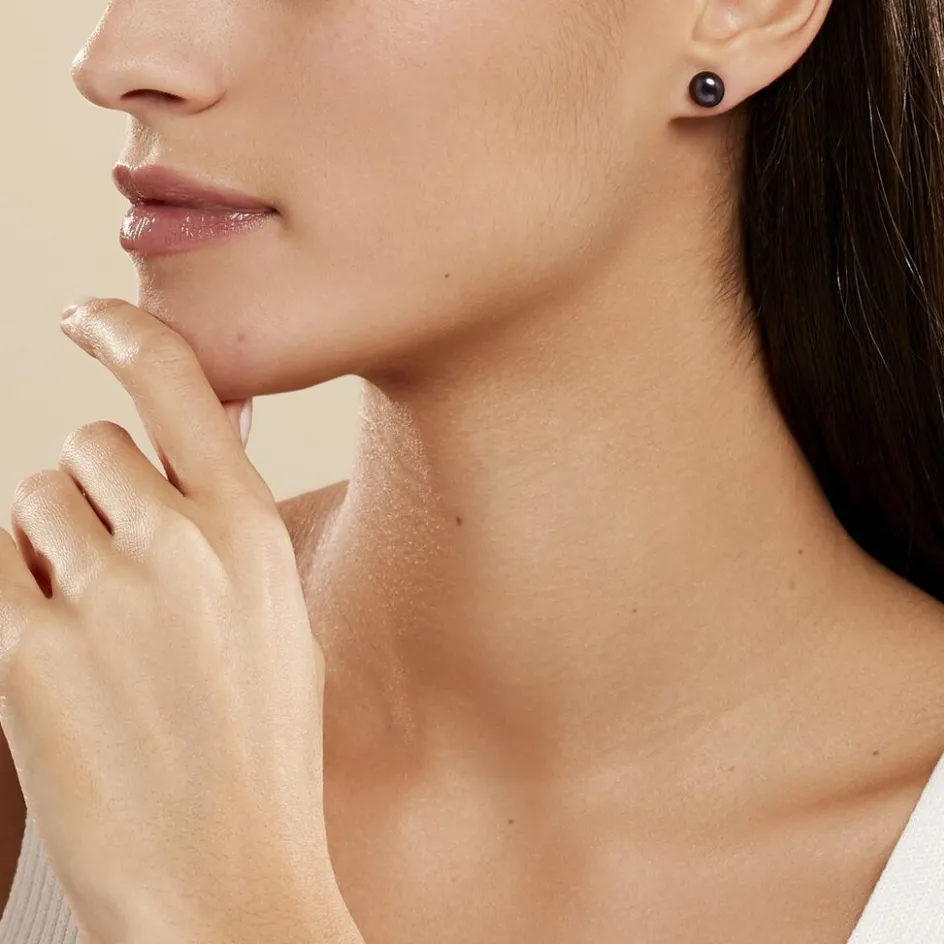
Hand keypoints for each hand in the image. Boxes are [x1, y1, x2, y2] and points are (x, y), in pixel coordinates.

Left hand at [0, 299, 363, 943]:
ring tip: (92, 624)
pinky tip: (58, 653)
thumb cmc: (259, 752)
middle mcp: (178, 544)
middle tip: (113, 562)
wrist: (228, 874)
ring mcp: (100, 595)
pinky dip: (15, 593)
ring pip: (34, 503)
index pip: (178, 386)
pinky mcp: (23, 650)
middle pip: (88, 446)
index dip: (128, 335)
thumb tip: (183, 455)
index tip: (92, 317)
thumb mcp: (275, 616)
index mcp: (249, 531)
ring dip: (50, 544)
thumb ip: (226, 529)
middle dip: (92, 491)